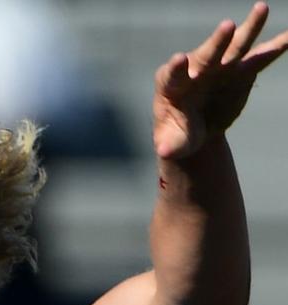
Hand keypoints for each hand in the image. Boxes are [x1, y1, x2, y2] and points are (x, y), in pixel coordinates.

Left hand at [153, 2, 287, 159]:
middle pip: (206, 55)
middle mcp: (195, 71)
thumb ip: (170, 145)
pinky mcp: (241, 70)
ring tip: (262, 8)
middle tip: (227, 27)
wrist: (198, 128)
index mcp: (172, 86)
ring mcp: (220, 68)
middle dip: (217, 42)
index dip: (176, 68)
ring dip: (249, 28)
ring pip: (235, 46)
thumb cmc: (177, 134)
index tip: (179, 59)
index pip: (172, 74)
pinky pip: (261, 57)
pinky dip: (277, 46)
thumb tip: (165, 152)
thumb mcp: (172, 142)